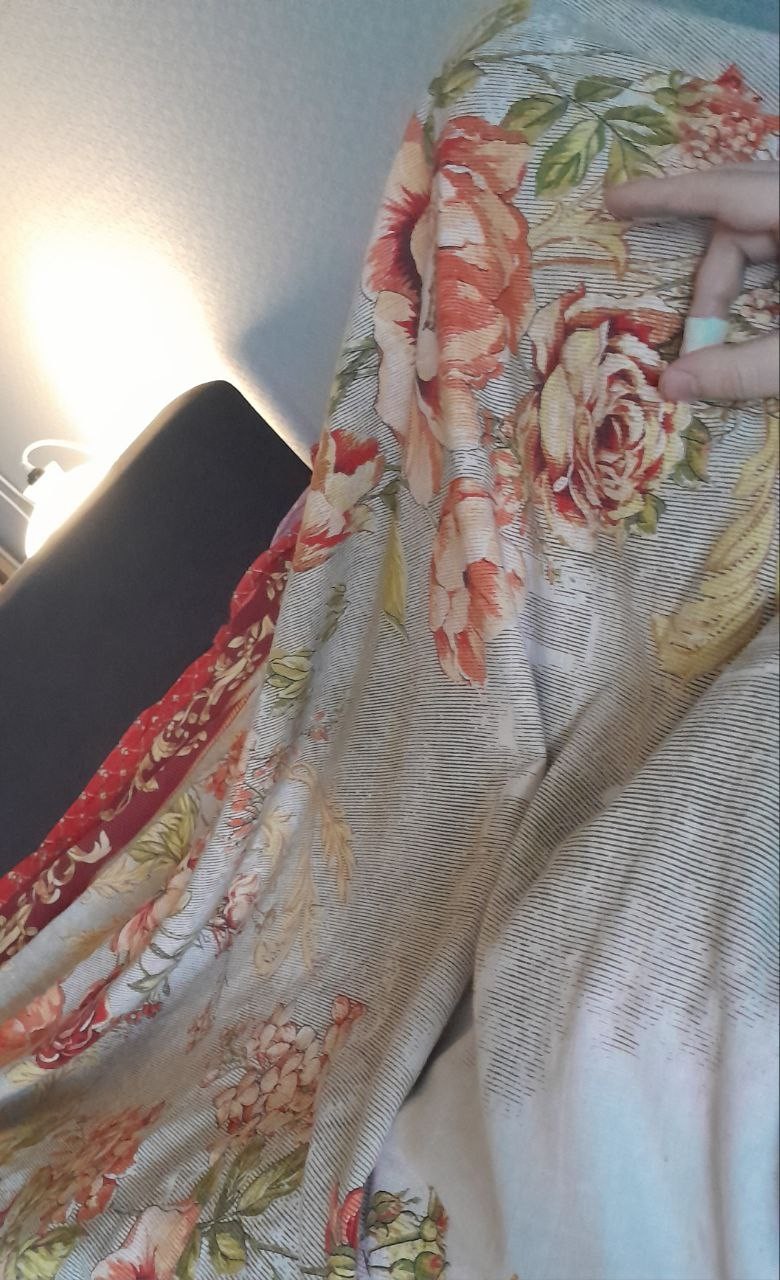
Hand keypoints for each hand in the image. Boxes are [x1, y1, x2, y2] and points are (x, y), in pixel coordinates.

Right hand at [606, 164, 778, 401]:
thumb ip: (742, 370)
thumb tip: (670, 386)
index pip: (721, 191)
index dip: (664, 196)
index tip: (614, 200)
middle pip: (737, 217)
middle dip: (703, 272)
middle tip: (680, 320)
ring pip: (759, 233)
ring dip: (731, 285)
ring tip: (713, 334)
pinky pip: (779, 244)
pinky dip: (758, 278)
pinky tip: (751, 313)